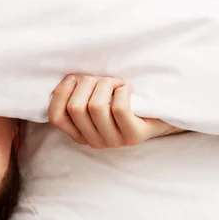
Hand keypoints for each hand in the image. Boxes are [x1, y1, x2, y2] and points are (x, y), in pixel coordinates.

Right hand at [48, 75, 182, 148]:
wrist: (161, 116)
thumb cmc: (126, 102)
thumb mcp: (98, 102)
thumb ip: (80, 96)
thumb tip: (69, 78)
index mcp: (80, 134)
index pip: (57, 117)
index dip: (61, 93)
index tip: (73, 77)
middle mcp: (94, 142)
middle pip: (76, 108)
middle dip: (86, 83)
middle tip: (101, 78)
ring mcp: (114, 141)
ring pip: (96, 107)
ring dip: (105, 84)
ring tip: (116, 82)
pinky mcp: (133, 136)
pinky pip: (119, 109)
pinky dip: (122, 91)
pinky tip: (128, 88)